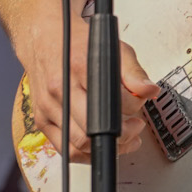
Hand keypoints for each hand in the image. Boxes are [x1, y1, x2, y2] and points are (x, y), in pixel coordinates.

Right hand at [17, 10, 162, 162]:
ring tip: (124, 138)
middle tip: (136, 126)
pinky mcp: (41, 119)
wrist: (46, 38)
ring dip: (108, 147)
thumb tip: (150, 91)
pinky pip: (65, 149)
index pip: (112, 100)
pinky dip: (87, 153)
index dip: (133, 107)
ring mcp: (48, 106)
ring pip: (79, 144)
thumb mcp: (112, 47)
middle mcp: (61, 88)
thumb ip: (133, 71)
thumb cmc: (78, 42)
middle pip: (94, 128)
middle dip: (123, 133)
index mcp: (80, 67)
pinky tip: (101, 143)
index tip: (140, 104)